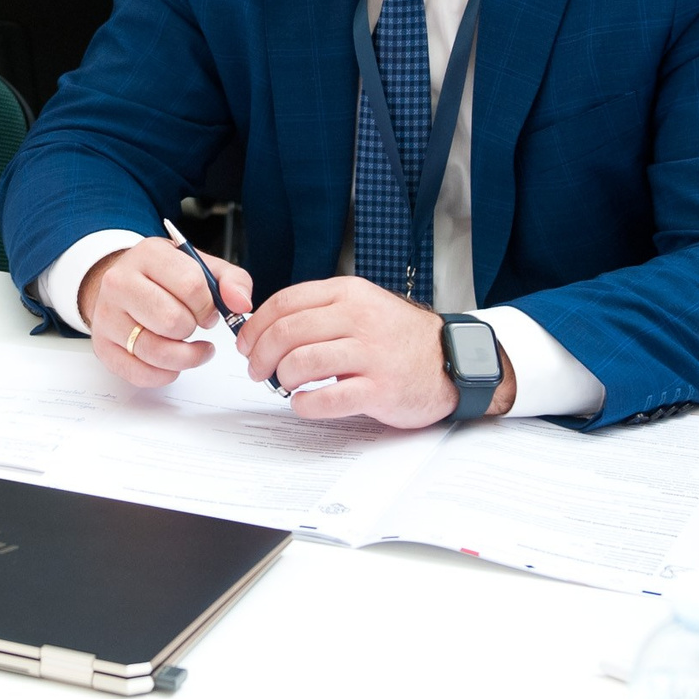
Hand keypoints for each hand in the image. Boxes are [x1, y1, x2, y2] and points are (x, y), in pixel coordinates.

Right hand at [79, 239, 253, 388]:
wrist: (123, 284)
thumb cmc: (165, 278)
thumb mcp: (200, 267)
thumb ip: (231, 280)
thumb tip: (241, 304)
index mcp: (148, 255)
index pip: (191, 285)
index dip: (209, 305)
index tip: (207, 310)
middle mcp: (119, 282)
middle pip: (173, 321)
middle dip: (193, 329)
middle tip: (193, 325)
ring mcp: (107, 316)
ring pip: (157, 351)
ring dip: (186, 357)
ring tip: (192, 349)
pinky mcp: (103, 346)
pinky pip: (140, 373)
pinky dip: (164, 374)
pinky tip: (171, 361)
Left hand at [236, 276, 511, 426]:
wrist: (453, 360)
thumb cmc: (399, 337)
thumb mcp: (363, 306)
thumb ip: (321, 311)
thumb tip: (267, 326)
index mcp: (349, 294)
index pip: (286, 302)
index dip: (256, 325)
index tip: (246, 342)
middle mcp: (359, 319)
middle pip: (287, 332)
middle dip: (260, 354)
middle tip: (256, 370)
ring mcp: (371, 354)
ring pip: (302, 362)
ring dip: (281, 378)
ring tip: (282, 385)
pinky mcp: (380, 389)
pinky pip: (328, 398)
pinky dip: (305, 404)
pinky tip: (302, 403)